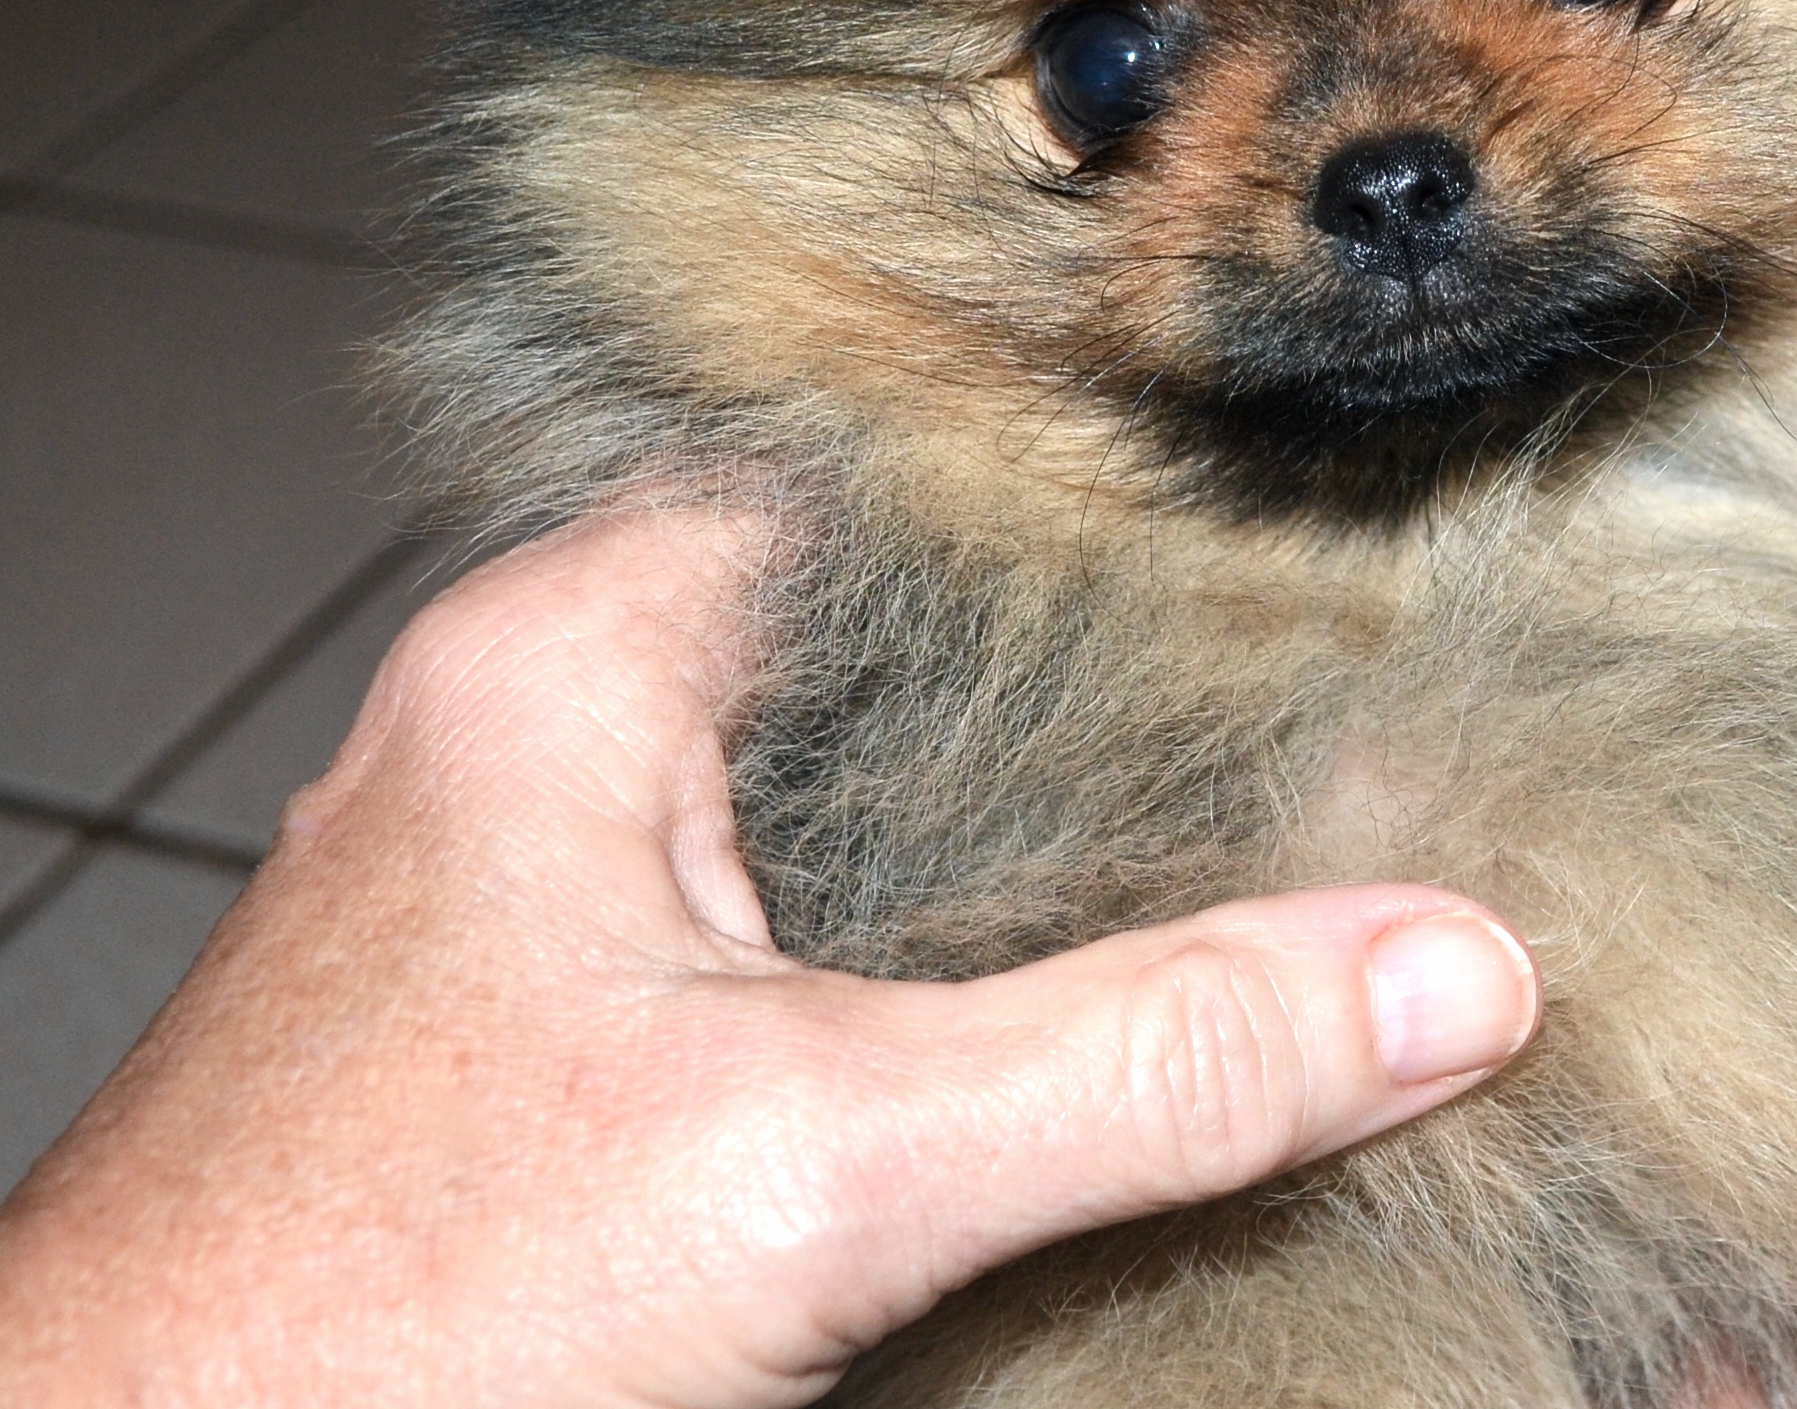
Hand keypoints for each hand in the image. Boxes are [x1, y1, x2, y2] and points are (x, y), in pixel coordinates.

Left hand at [0, 512, 1539, 1408]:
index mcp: (573, 652)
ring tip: (1254, 804)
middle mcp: (551, 727)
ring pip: (854, 786)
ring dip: (1020, 823)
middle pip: (891, 645)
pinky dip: (943, 938)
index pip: (894, 482)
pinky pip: (808, 912)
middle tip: (1325, 680)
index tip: (1291, 531)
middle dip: (1092, 687)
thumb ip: (1144, 1062)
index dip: (1097, 502)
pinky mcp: (569, 1017)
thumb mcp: (816, 1172)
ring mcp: (552, 878)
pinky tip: (1074, 981)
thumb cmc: (349, 1329)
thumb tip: (1438, 972)